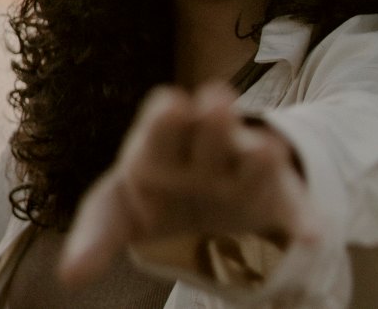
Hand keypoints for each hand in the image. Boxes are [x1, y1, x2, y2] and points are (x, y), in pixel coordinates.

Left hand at [58, 83, 308, 284]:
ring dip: (259, 154)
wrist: (208, 206)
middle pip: (211, 131)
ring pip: (252, 159)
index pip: (162, 126)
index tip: (173, 104)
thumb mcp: (116, 211)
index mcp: (161, 147)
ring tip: (267, 151)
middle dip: (214, 119)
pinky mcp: (275, 201)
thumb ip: (94, 238)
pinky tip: (309, 234)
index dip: (167, 120)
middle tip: (216, 101)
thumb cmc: (153, 196)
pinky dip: (301, 221)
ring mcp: (243, 175)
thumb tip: (69, 277)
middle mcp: (206, 151)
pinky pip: (292, 209)